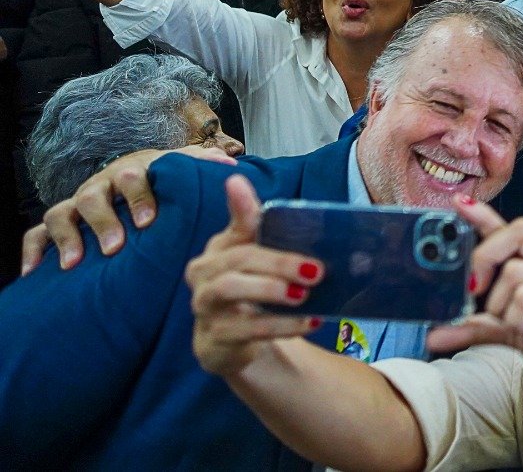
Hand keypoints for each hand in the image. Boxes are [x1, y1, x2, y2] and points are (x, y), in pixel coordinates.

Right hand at [21, 144, 235, 273]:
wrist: (133, 181)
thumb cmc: (162, 183)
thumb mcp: (181, 171)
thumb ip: (203, 166)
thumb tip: (231, 166)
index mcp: (133, 173)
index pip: (132, 178)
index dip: (138, 198)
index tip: (148, 222)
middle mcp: (101, 186)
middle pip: (93, 195)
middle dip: (104, 220)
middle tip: (115, 247)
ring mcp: (76, 204)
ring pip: (61, 213)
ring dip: (68, 236)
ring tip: (73, 263)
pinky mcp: (59, 224)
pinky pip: (36, 235)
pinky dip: (33, 250)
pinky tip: (33, 272)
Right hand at [187, 175, 322, 376]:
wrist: (236, 342)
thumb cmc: (253, 290)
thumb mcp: (266, 263)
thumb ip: (281, 241)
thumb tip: (301, 214)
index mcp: (222, 247)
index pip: (235, 223)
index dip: (238, 205)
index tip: (236, 182)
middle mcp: (205, 272)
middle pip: (239, 258)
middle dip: (278, 262)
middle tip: (315, 271)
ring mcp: (204, 305)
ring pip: (230, 288)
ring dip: (270, 289)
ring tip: (304, 295)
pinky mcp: (213, 337)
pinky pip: (247, 328)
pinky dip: (281, 325)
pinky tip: (309, 321)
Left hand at [429, 197, 522, 402]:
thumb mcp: (521, 329)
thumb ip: (483, 323)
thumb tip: (435, 335)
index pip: (521, 227)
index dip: (486, 214)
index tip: (459, 203)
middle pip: (517, 233)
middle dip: (484, 257)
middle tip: (476, 290)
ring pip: (515, 271)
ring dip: (500, 304)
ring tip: (515, 325)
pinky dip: (515, 318)